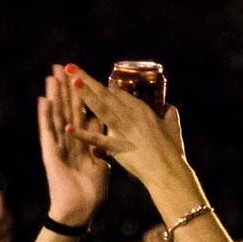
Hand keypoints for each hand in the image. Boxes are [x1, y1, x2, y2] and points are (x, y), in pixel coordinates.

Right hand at [39, 64, 110, 224]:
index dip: (81, 94)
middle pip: (67, 108)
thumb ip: (101, 143)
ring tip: (52, 75)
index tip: (80, 75)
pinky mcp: (51, 153)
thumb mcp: (101, 161)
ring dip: (54, 96)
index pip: (81, 112)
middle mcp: (69, 139)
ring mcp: (59, 145)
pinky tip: (44, 100)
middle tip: (62, 65)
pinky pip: (48, 132)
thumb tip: (106, 126)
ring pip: (57, 115)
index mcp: (82, 140)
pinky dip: (45, 116)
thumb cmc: (90, 190)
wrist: (80, 210)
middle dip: (65, 87)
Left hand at [62, 63, 189, 192]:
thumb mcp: (173, 128)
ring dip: (85, 95)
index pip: (120, 93)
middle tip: (71, 68)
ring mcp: (123, 131)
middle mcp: (130, 116)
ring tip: (71, 82)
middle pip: (106, 94)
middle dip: (87, 80)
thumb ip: (170, 114)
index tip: (94, 80)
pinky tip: (68, 128)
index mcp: (143, 110)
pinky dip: (82, 134)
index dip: (106, 85)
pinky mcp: (117, 148)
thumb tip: (168, 106)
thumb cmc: (173, 153)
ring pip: (101, 109)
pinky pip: (97, 140)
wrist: (169, 173)